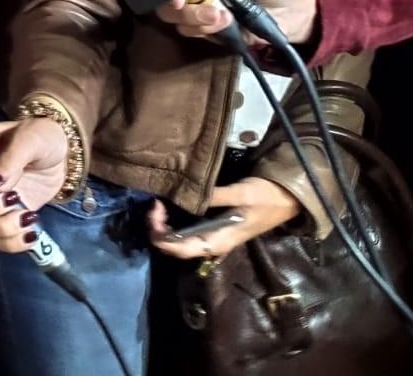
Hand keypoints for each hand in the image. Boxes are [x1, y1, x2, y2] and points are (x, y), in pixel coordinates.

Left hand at [150, 178, 301, 259]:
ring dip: (165, 226)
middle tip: (155, 205)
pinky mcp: (215, 228)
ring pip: (181, 240)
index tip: (156, 211)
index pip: (181, 249)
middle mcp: (213, 243)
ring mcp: (214, 236)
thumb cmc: (267, 198)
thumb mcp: (241, 194)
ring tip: (158, 206)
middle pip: (177, 246)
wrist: (288, 200)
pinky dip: (175, 222)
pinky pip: (189, 231)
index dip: (162, 235)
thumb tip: (187, 196)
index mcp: (218, 241)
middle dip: (159, 230)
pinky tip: (169, 207)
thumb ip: (214, 197)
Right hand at [154, 0, 317, 44]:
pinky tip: (225, 24)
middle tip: (190, 5)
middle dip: (175, 4)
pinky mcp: (204, 30)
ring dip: (194, 18)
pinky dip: (204, 30)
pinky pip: (189, 32)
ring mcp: (196, 8)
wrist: (293, 14)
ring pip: (174, 16)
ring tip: (222, 17)